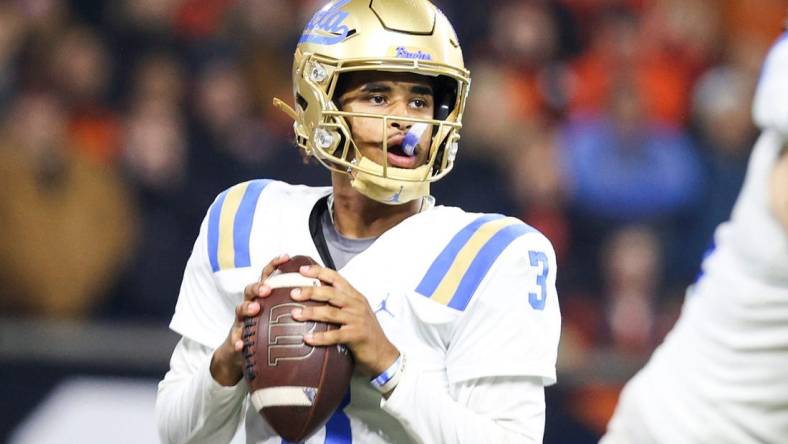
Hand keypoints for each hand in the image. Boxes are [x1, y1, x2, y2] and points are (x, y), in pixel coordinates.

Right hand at [210, 254, 290, 385]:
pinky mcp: (235, 339)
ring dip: (247, 307)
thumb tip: (319, 293)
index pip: (267, 277)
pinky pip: (235, 339)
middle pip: (250, 290)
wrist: (240, 353)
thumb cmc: (264, 330)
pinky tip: (241, 344)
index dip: (274, 265)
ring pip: (240, 310)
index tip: (286, 257)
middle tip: (267, 288)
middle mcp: (250, 305)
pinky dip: (237, 340)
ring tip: (255, 308)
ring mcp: (241, 321)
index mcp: (262, 297)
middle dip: (258, 287)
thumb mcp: (277, 314)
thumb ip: (291, 303)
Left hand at [289, 264, 399, 376]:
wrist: (383, 353)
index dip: (319, 272)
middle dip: (310, 291)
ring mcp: (357, 320)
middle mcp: (356, 305)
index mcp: (355, 296)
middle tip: (293, 293)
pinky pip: (335, 335)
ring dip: (311, 313)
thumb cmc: (366, 332)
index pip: (336, 278)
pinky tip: (307, 338)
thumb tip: (314, 295)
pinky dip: (320, 337)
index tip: (302, 269)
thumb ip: (341, 302)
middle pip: (331, 293)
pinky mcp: (356, 336)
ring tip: (294, 314)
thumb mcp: (356, 311)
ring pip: (330, 312)